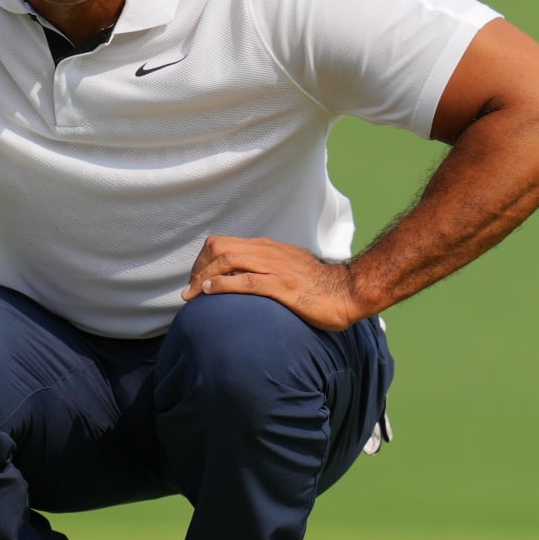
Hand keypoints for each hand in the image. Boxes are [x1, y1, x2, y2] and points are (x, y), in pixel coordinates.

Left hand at [180, 235, 365, 330]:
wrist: (349, 291)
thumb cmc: (319, 285)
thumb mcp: (288, 268)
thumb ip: (266, 269)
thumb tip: (242, 280)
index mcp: (267, 248)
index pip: (223, 244)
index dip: (202, 261)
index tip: (195, 281)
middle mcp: (268, 253)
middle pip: (219, 248)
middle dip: (198, 269)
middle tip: (190, 291)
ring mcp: (275, 268)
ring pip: (228, 261)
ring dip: (204, 277)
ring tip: (193, 295)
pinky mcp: (282, 286)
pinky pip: (245, 281)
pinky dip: (223, 285)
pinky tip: (210, 292)